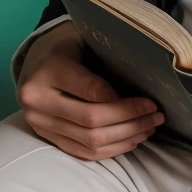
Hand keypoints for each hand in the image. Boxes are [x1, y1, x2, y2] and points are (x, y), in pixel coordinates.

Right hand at [18, 21, 163, 160]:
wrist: (36, 63)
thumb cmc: (67, 48)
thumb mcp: (81, 39)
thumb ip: (104, 56)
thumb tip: (144, 79)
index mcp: (48, 71)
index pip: (91, 91)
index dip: (123, 101)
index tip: (149, 102)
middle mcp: (38, 102)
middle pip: (91, 120)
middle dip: (129, 120)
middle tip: (155, 115)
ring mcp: (40, 124)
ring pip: (90, 141)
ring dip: (125, 137)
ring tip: (149, 128)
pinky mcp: (48, 139)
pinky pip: (83, 152)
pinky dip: (111, 149)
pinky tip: (132, 140)